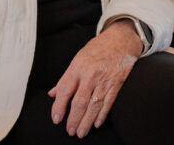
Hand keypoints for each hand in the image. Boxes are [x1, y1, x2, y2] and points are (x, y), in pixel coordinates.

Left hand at [48, 20, 141, 137]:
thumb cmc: (97, 49)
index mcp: (78, 67)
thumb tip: (53, 93)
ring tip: (81, 132)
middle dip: (74, 119)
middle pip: (80, 102)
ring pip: (94, 106)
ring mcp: (104, 80)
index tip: (56, 119)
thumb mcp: (78, 59)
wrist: (121, 40)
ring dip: (86, 122)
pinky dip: (102, 115)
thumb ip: (66, 78)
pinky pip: (108, 103)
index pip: (65, 90)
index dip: (59, 107)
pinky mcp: (116, 84)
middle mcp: (90, 75)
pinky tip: (96, 123)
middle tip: (69, 131)